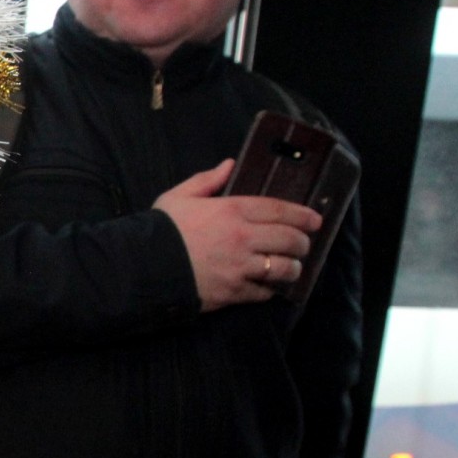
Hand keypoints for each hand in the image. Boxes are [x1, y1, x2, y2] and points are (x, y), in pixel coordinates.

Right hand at [155, 159, 319, 310]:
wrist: (142, 268)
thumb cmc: (159, 231)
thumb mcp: (178, 197)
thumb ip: (206, 180)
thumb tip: (229, 165)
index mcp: (233, 210)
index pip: (280, 210)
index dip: (303, 215)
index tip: (315, 220)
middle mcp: (243, 238)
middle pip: (290, 240)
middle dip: (302, 243)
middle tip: (303, 244)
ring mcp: (241, 267)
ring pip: (284, 268)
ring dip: (292, 268)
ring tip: (291, 268)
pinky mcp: (234, 291)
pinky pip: (264, 292)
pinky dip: (269, 289)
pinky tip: (268, 286)